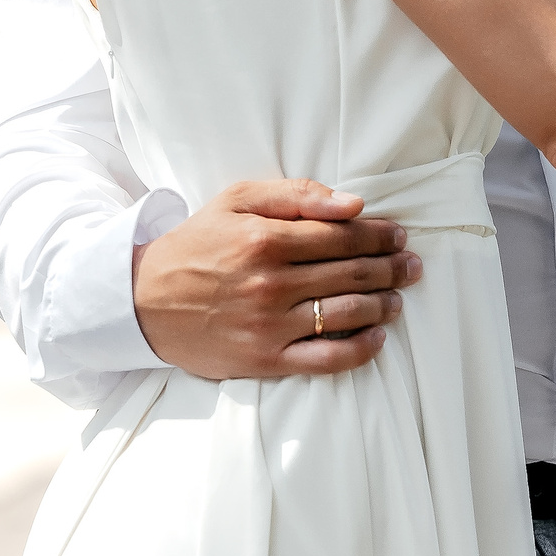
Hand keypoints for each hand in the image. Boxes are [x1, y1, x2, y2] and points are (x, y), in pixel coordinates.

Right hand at [134, 179, 421, 379]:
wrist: (143, 301)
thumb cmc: (198, 244)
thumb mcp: (237, 201)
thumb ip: (297, 195)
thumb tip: (354, 203)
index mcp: (265, 240)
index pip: (343, 235)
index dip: (380, 235)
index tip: (399, 236)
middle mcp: (270, 283)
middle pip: (352, 273)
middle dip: (391, 268)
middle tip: (411, 266)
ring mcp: (268, 326)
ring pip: (346, 314)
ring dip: (384, 305)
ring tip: (398, 298)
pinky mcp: (264, 360)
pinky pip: (325, 360)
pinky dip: (359, 350)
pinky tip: (377, 338)